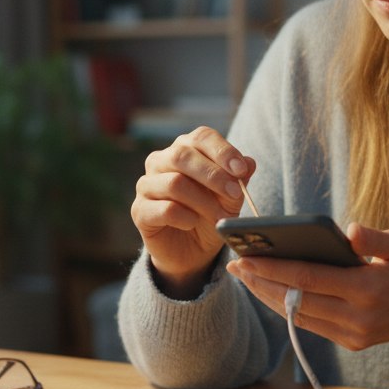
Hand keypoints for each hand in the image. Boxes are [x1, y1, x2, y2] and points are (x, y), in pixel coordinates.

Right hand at [131, 126, 254, 298]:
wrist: (192, 251)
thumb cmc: (211, 215)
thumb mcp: (231, 197)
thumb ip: (239, 178)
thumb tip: (249, 163)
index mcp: (185, 149)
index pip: (201, 137)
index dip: (222, 151)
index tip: (241, 170)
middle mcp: (161, 161)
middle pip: (183, 155)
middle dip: (213, 175)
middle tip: (234, 193)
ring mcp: (147, 185)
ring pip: (174, 183)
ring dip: (203, 201)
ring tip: (218, 217)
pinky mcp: (140, 210)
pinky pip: (165, 209)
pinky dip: (185, 217)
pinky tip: (193, 223)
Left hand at [225, 223, 388, 348]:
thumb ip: (375, 239)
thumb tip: (347, 230)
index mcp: (369, 290)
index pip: (308, 279)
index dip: (273, 269)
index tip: (246, 259)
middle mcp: (358, 318)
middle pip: (296, 301)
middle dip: (262, 284)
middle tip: (235, 266)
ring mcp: (355, 335)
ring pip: (300, 317)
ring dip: (270, 298)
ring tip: (247, 277)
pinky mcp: (354, 343)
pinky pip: (312, 325)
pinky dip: (290, 308)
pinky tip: (273, 291)